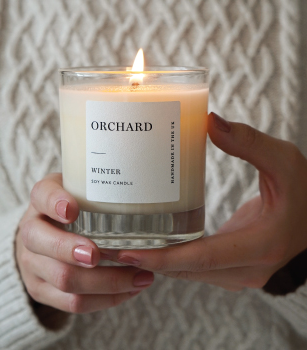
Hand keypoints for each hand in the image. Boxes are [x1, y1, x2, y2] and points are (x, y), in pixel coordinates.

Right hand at [16, 173, 153, 313]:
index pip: (42, 195)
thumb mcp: (78, 190)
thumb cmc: (73, 209)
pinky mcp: (41, 290)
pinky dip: (105, 299)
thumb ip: (98, 186)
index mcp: (41, 201)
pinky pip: (72, 304)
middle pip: (43, 243)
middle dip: (73, 250)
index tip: (72, 210)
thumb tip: (140, 185)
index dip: (54, 203)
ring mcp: (32, 264)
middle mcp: (30, 232)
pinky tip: (130, 290)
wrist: (43, 236)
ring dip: (106, 281)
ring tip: (140, 277)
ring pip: (64, 280)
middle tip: (107, 254)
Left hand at [111, 113, 306, 291]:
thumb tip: (210, 123)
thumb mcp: (284, 162)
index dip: (163, 257)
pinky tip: (150, 245)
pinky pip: (194, 270)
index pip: (202, 259)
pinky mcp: (231, 269)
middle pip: (186, 271)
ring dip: (156, 263)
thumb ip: (249, 142)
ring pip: (188, 274)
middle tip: (110, 249)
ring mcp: (238, 274)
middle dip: (148, 262)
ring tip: (121, 248)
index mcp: (260, 246)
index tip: (127, 252)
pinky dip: (171, 261)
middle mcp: (246, 269)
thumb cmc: (305, 194)